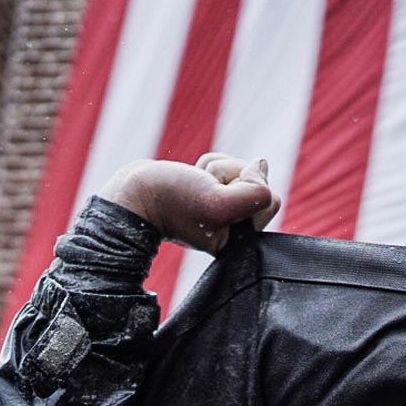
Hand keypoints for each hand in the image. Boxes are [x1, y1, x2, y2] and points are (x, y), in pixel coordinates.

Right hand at [99, 153, 280, 253]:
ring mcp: (226, 212)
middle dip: (230, 175)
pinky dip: (209, 166)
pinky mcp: (214, 196)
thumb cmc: (171, 201)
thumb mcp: (217, 203)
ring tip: (194, 184)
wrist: (134, 197)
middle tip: (203, 187)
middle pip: (258, 182)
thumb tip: (263, 165)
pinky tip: (193, 179)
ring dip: (217, 169)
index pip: (270, 199)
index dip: (245, 186)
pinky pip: (226, 168)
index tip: (216, 194)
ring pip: (241, 171)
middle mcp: (239, 229)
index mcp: (244, 241)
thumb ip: (253, 193)